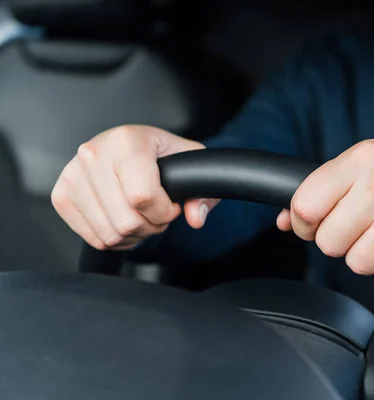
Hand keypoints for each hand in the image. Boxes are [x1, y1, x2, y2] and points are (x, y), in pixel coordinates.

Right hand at [51, 125, 219, 250]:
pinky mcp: (62, 196)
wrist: (132, 147)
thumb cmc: (161, 155)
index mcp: (126, 141)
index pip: (142, 196)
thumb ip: (203, 192)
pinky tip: (124, 220)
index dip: (164, 211)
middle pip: (126, 221)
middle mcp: (93, 154)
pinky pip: (93, 238)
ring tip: (142, 215)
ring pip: (110, 234)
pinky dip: (115, 239)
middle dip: (152, 226)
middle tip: (157, 212)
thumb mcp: (192, 164)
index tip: (172, 205)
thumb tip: (195, 217)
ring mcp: (73, 175)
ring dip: (134, 235)